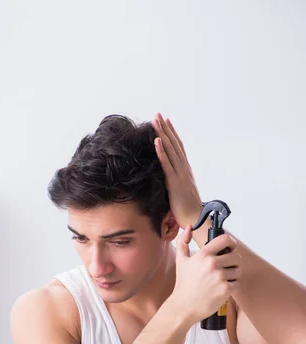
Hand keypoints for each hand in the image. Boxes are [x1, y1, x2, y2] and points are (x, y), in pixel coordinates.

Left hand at [152, 113, 201, 229]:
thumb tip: (168, 180)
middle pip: (174, 144)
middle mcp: (184, 169)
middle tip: (158, 114)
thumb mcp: (180, 193)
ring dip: (162, 134)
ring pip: (170, 150)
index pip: (178, 148)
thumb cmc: (188, 211)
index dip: (172, 134)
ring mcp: (180, 174)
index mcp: (185, 171)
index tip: (165, 122)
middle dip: (165, 129)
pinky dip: (162, 151)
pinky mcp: (175, 182)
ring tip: (155, 121)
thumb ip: (175, 183)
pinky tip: (156, 141)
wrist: (196, 220)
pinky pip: (167, 164)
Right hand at [169, 225, 241, 325]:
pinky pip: (238, 284)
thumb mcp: (180, 260)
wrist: (183, 306)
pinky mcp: (225, 289)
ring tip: (223, 280)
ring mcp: (220, 277)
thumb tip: (190, 227)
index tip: (230, 248)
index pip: (226, 239)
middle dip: (233, 262)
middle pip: (236, 256)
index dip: (231, 243)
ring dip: (234, 275)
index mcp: (204, 255)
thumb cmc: (183, 284)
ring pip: (238, 270)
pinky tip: (223, 289)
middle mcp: (213, 264)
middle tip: (226, 268)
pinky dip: (233, 287)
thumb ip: (184, 241)